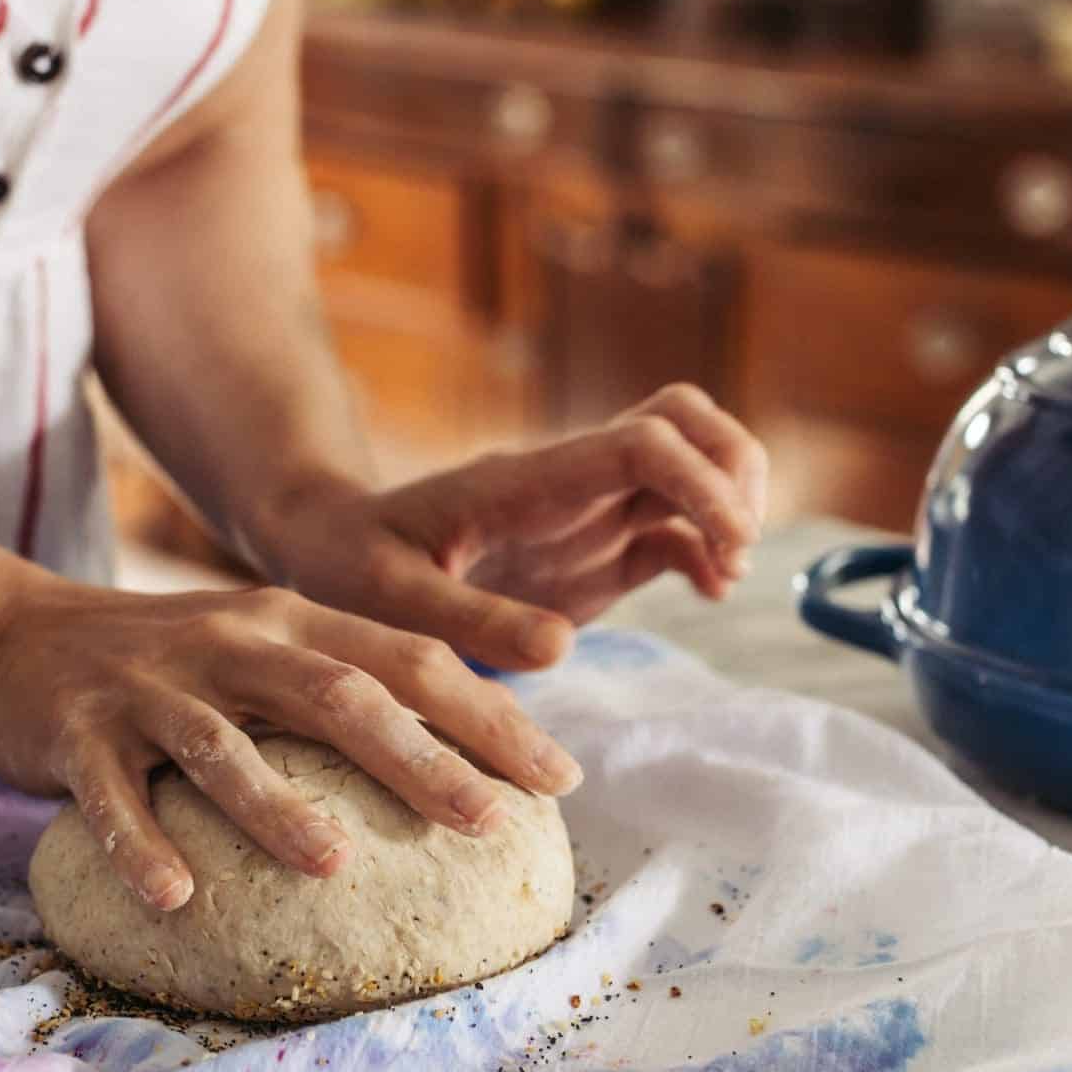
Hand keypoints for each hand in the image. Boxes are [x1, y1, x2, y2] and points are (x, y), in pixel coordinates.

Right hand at [0, 581, 581, 911]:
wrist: (22, 639)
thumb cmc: (179, 665)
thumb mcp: (270, 649)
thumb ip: (355, 684)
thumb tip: (477, 762)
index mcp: (296, 622)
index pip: (411, 661)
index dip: (489, 716)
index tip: (560, 779)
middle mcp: (233, 644)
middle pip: (337, 695)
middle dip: (418, 757)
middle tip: (484, 820)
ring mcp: (152, 688)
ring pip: (223, 745)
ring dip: (277, 805)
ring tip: (333, 863)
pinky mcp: (78, 734)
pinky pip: (112, 795)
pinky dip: (142, 844)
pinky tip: (177, 897)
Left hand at [257, 385, 767, 671]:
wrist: (333, 550)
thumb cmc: (349, 563)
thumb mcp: (388, 596)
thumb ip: (468, 620)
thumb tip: (559, 648)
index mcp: (527, 482)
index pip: (640, 442)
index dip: (700, 479)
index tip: (729, 541)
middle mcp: (570, 484)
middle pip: (684, 423)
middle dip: (734, 469)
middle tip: (738, 545)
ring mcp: (587, 514)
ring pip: (690, 465)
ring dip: (730, 508)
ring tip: (725, 575)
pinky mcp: (593, 552)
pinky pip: (671, 529)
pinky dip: (706, 551)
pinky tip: (709, 590)